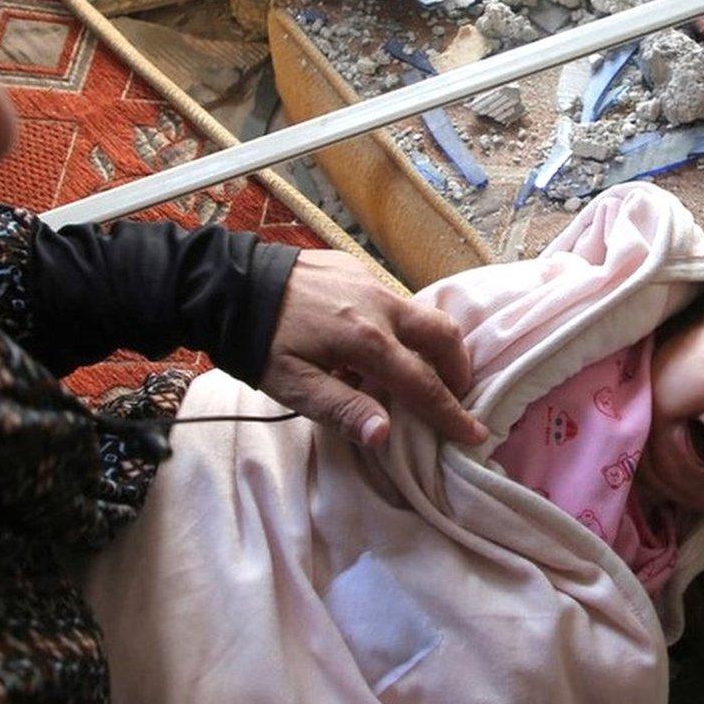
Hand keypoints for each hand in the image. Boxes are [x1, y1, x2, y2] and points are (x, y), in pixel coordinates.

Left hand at [258, 249, 486, 446]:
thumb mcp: (292, 385)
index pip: (423, 384)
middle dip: (458, 367)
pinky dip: (403, 325)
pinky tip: (379, 341)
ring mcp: (370, 282)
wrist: (229, 283)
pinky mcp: (356, 268)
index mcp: (367, 340)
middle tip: (455, 394)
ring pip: (421, 313)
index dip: (451, 413)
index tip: (475, 434)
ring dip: (432, 344)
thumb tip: (385, 434)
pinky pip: (395, 300)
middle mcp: (379, 306)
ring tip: (421, 370)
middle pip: (442, 334)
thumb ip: (341, 409)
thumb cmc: (259, 341)